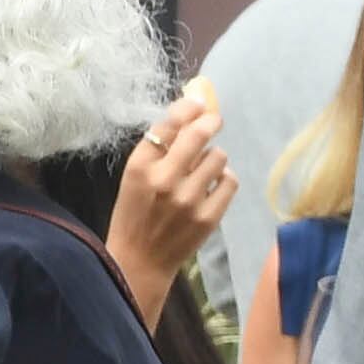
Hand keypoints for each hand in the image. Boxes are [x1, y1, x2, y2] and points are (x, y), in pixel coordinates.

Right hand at [111, 92, 232, 324]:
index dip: (187, 108)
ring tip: (203, 171)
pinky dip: (223, 180)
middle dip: (210, 122)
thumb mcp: (133, 179)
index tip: (198, 102)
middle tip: (214, 120)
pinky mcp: (208, 216)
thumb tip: (189, 115)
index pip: (169, 125)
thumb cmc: (134, 214)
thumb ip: (157, 151)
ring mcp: (188, 199)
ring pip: (218, 157)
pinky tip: (212, 187)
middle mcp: (163, 180)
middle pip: (198, 134)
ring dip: (213, 159)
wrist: (139, 261)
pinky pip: (229, 181)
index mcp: (139, 168)